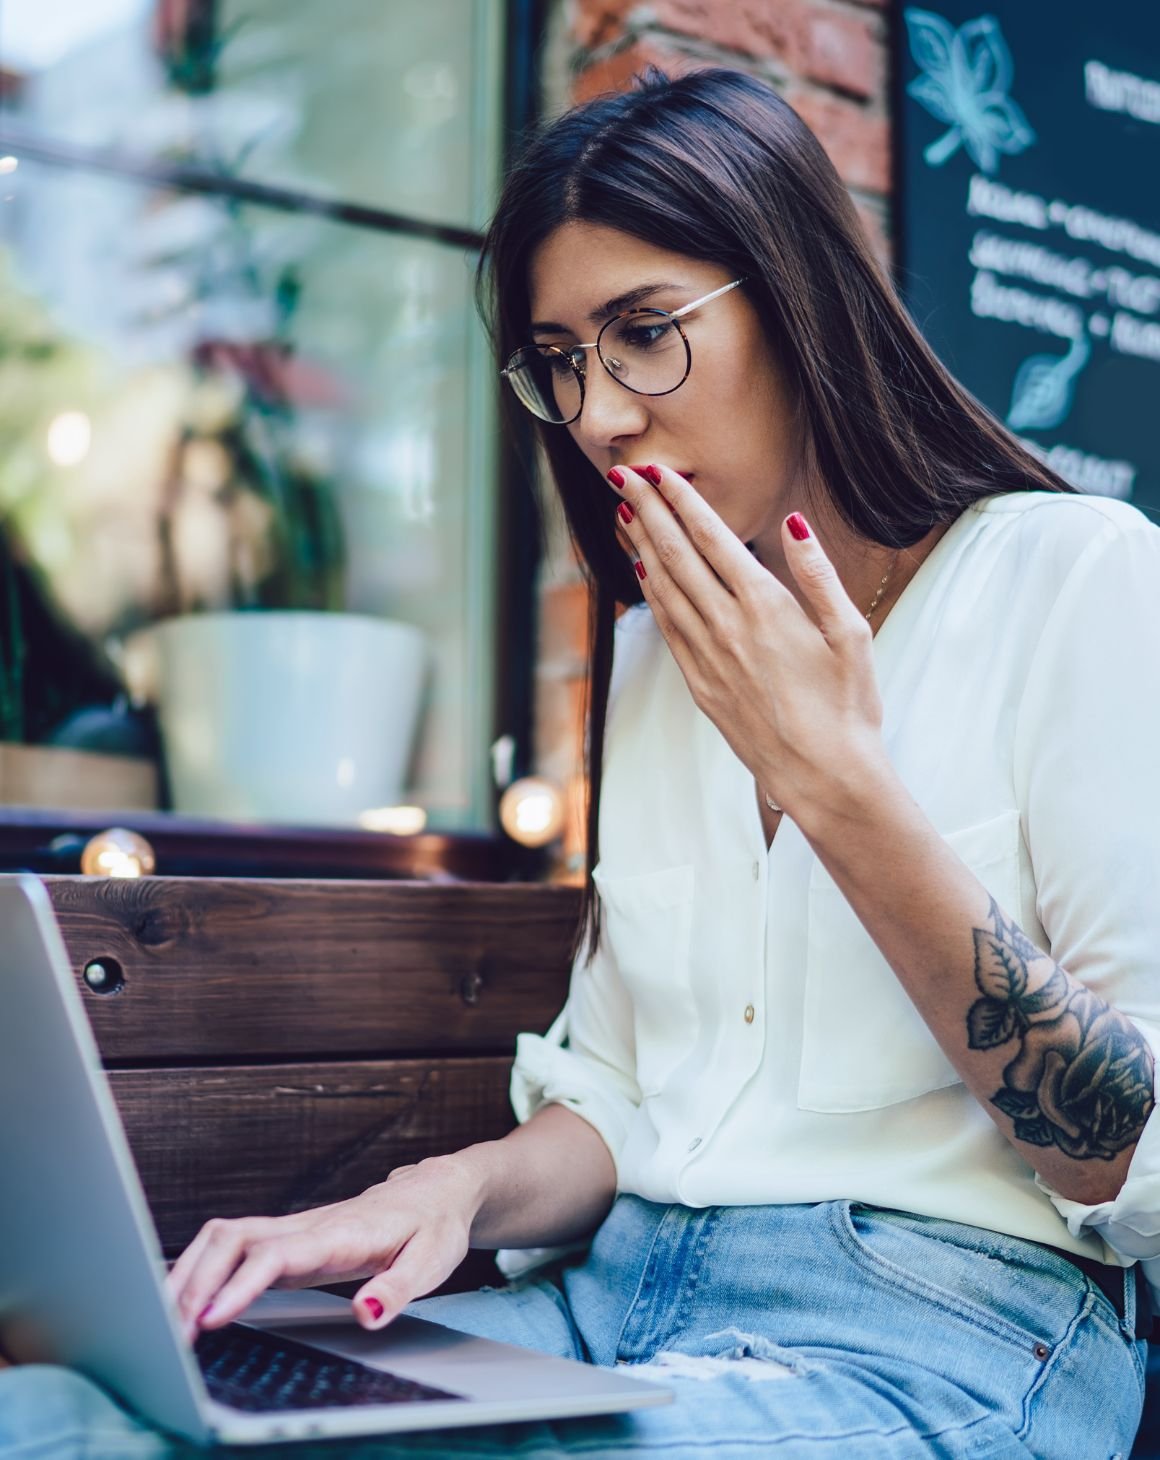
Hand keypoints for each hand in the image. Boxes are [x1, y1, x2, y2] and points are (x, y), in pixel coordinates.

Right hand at [165, 1155, 482, 1344]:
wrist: (437, 1191)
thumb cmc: (434, 1227)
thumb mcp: (431, 1262)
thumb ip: (397, 1289)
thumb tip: (367, 1315)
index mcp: (340, 1233)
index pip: (276, 1255)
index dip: (239, 1285)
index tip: (209, 1320)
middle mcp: (308, 1226)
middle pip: (232, 1239)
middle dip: (195, 1282)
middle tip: (172, 1334)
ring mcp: (294, 1228)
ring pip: (223, 1237)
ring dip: (189, 1273)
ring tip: (165, 1322)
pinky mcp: (288, 1237)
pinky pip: (231, 1245)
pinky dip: (200, 1268)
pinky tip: (185, 1301)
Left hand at [610, 463, 886, 816]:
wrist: (823, 775)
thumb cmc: (848, 706)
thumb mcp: (850, 634)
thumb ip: (819, 575)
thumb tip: (793, 524)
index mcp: (766, 606)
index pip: (712, 538)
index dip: (681, 500)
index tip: (658, 471)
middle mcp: (727, 627)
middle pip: (677, 556)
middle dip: (649, 510)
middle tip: (624, 476)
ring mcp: (708, 657)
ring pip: (664, 590)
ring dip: (641, 547)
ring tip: (623, 514)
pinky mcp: (701, 685)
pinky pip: (668, 629)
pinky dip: (652, 595)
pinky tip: (643, 575)